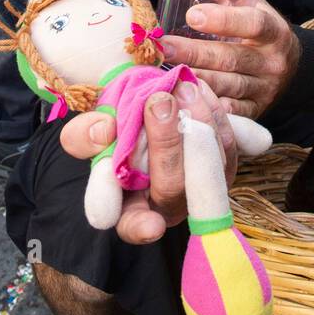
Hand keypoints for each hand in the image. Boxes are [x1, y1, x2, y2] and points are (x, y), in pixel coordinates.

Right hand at [59, 78, 236, 244]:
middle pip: (172, 187)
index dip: (142, 227)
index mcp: (128, 207)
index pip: (133, 225)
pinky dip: (214, 114)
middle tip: (159, 101)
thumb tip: (104, 132)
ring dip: (195, 121)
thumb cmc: (115, 127)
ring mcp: (200, 190)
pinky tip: (197, 90)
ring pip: (206, 165)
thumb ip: (84, 135)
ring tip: (180, 87)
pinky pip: (229, 144)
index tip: (151, 225)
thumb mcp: (90, 129)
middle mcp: (168, 206)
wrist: (148, 109)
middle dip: (166, 143)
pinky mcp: (224, 167)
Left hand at [160, 0, 300, 118]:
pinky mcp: (256, 111)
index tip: (192, 16)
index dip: (224, 20)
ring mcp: (264, 89)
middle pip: (231, 58)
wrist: (293, 65)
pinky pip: (231, 113)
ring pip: (228, 88)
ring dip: (196, 82)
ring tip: (166, 74)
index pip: (253, 24)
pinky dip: (209, 109)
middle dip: (195, 53)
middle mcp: (271, 61)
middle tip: (163, 47)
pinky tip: (186, 104)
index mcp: (272, 29)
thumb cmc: (259, 25)